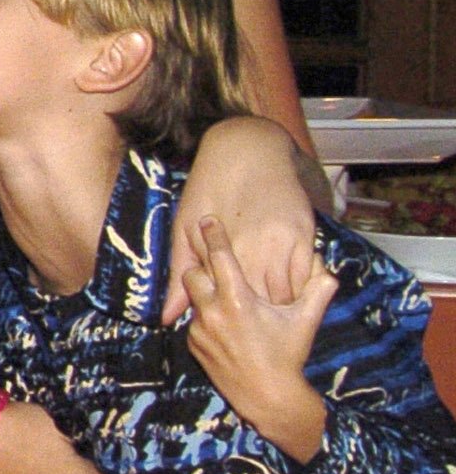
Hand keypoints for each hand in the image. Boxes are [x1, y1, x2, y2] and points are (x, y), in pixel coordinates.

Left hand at [171, 120, 317, 325]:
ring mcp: (284, 242)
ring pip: (289, 293)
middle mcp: (257, 250)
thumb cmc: (208, 190)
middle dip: (259, 315)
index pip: (232, 302)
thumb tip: (164, 318)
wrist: (246, 153)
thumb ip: (180, 275)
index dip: (233, 316)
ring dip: (281, 304)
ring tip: (272, 308)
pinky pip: (310, 275)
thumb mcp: (184, 231)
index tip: (233, 320)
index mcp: (225, 253)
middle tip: (253, 319)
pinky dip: (302, 286)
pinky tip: (290, 287)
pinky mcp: (305, 234)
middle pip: (263, 302)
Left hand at [183, 217, 334, 460]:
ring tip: (224, 299)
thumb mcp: (304, 322)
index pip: (220, 258)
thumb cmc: (287, 354)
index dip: (213, 237)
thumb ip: (317, 292)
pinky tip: (225, 326)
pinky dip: (207, 318)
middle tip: (213, 266)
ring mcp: (200, 329)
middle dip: (201, 267)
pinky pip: (195, 321)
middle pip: (193, 273)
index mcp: (238, 300)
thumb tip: (329, 271)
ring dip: (206, 294)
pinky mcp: (193, 344)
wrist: (267, 395)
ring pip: (194, 298)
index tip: (207, 220)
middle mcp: (213, 311)